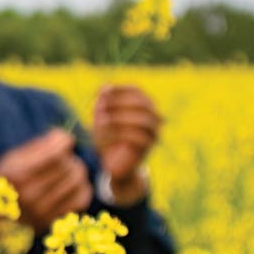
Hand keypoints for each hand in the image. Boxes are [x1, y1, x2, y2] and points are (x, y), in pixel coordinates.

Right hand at [0, 129, 92, 234]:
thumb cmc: (8, 180)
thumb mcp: (13, 158)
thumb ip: (38, 146)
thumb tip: (65, 137)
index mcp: (17, 175)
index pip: (55, 154)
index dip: (64, 142)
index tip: (63, 140)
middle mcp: (30, 195)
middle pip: (68, 166)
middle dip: (68, 157)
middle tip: (61, 158)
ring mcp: (44, 211)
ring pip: (77, 181)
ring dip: (75, 170)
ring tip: (66, 170)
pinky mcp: (55, 220)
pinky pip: (82, 198)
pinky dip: (81, 188)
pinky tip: (71, 185)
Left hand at [93, 85, 161, 200]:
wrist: (113, 164)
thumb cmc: (108, 138)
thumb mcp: (101, 118)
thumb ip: (102, 103)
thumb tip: (104, 88)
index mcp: (143, 107)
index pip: (137, 91)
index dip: (120, 89)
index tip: (102, 91)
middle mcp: (153, 118)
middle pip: (142, 103)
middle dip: (119, 102)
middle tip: (100, 107)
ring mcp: (153, 133)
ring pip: (144, 120)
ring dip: (119, 118)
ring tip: (100, 121)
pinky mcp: (147, 149)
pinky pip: (139, 138)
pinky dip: (120, 134)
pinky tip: (105, 136)